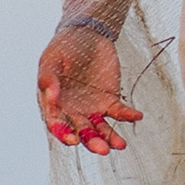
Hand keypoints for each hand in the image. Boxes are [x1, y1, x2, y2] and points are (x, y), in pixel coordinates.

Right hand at [39, 26, 141, 155]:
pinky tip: (136, 116)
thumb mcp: (51, 59)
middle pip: (81, 131)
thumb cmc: (64, 48)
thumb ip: (48, 77)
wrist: (87, 35)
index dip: (63, 133)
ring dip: (110, 138)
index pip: (57, 124)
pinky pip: (119, 113)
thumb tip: (51, 96)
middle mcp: (72, 111)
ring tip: (120, 145)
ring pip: (101, 129)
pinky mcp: (110, 101)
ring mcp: (92, 108)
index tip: (72, 139)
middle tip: (103, 150)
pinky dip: (128, 116)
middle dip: (92, 141)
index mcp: (53, 104)